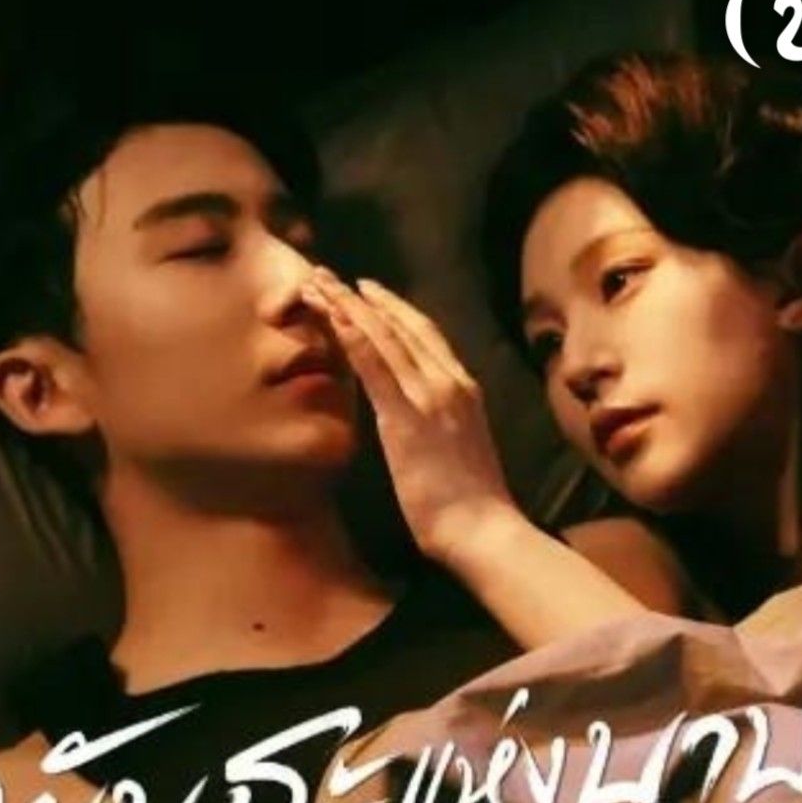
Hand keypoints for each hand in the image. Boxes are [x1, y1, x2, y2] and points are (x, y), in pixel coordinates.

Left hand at [301, 269, 521, 562]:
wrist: (482, 527)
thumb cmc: (470, 503)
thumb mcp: (459, 448)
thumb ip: (438, 422)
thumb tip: (413, 418)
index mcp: (465, 388)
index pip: (425, 335)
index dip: (394, 309)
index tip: (366, 290)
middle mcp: (449, 381)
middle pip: (402, 326)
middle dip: (363, 298)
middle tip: (330, 275)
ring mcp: (429, 395)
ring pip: (383, 336)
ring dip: (347, 306)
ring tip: (319, 284)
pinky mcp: (405, 416)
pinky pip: (373, 365)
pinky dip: (351, 334)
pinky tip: (332, 315)